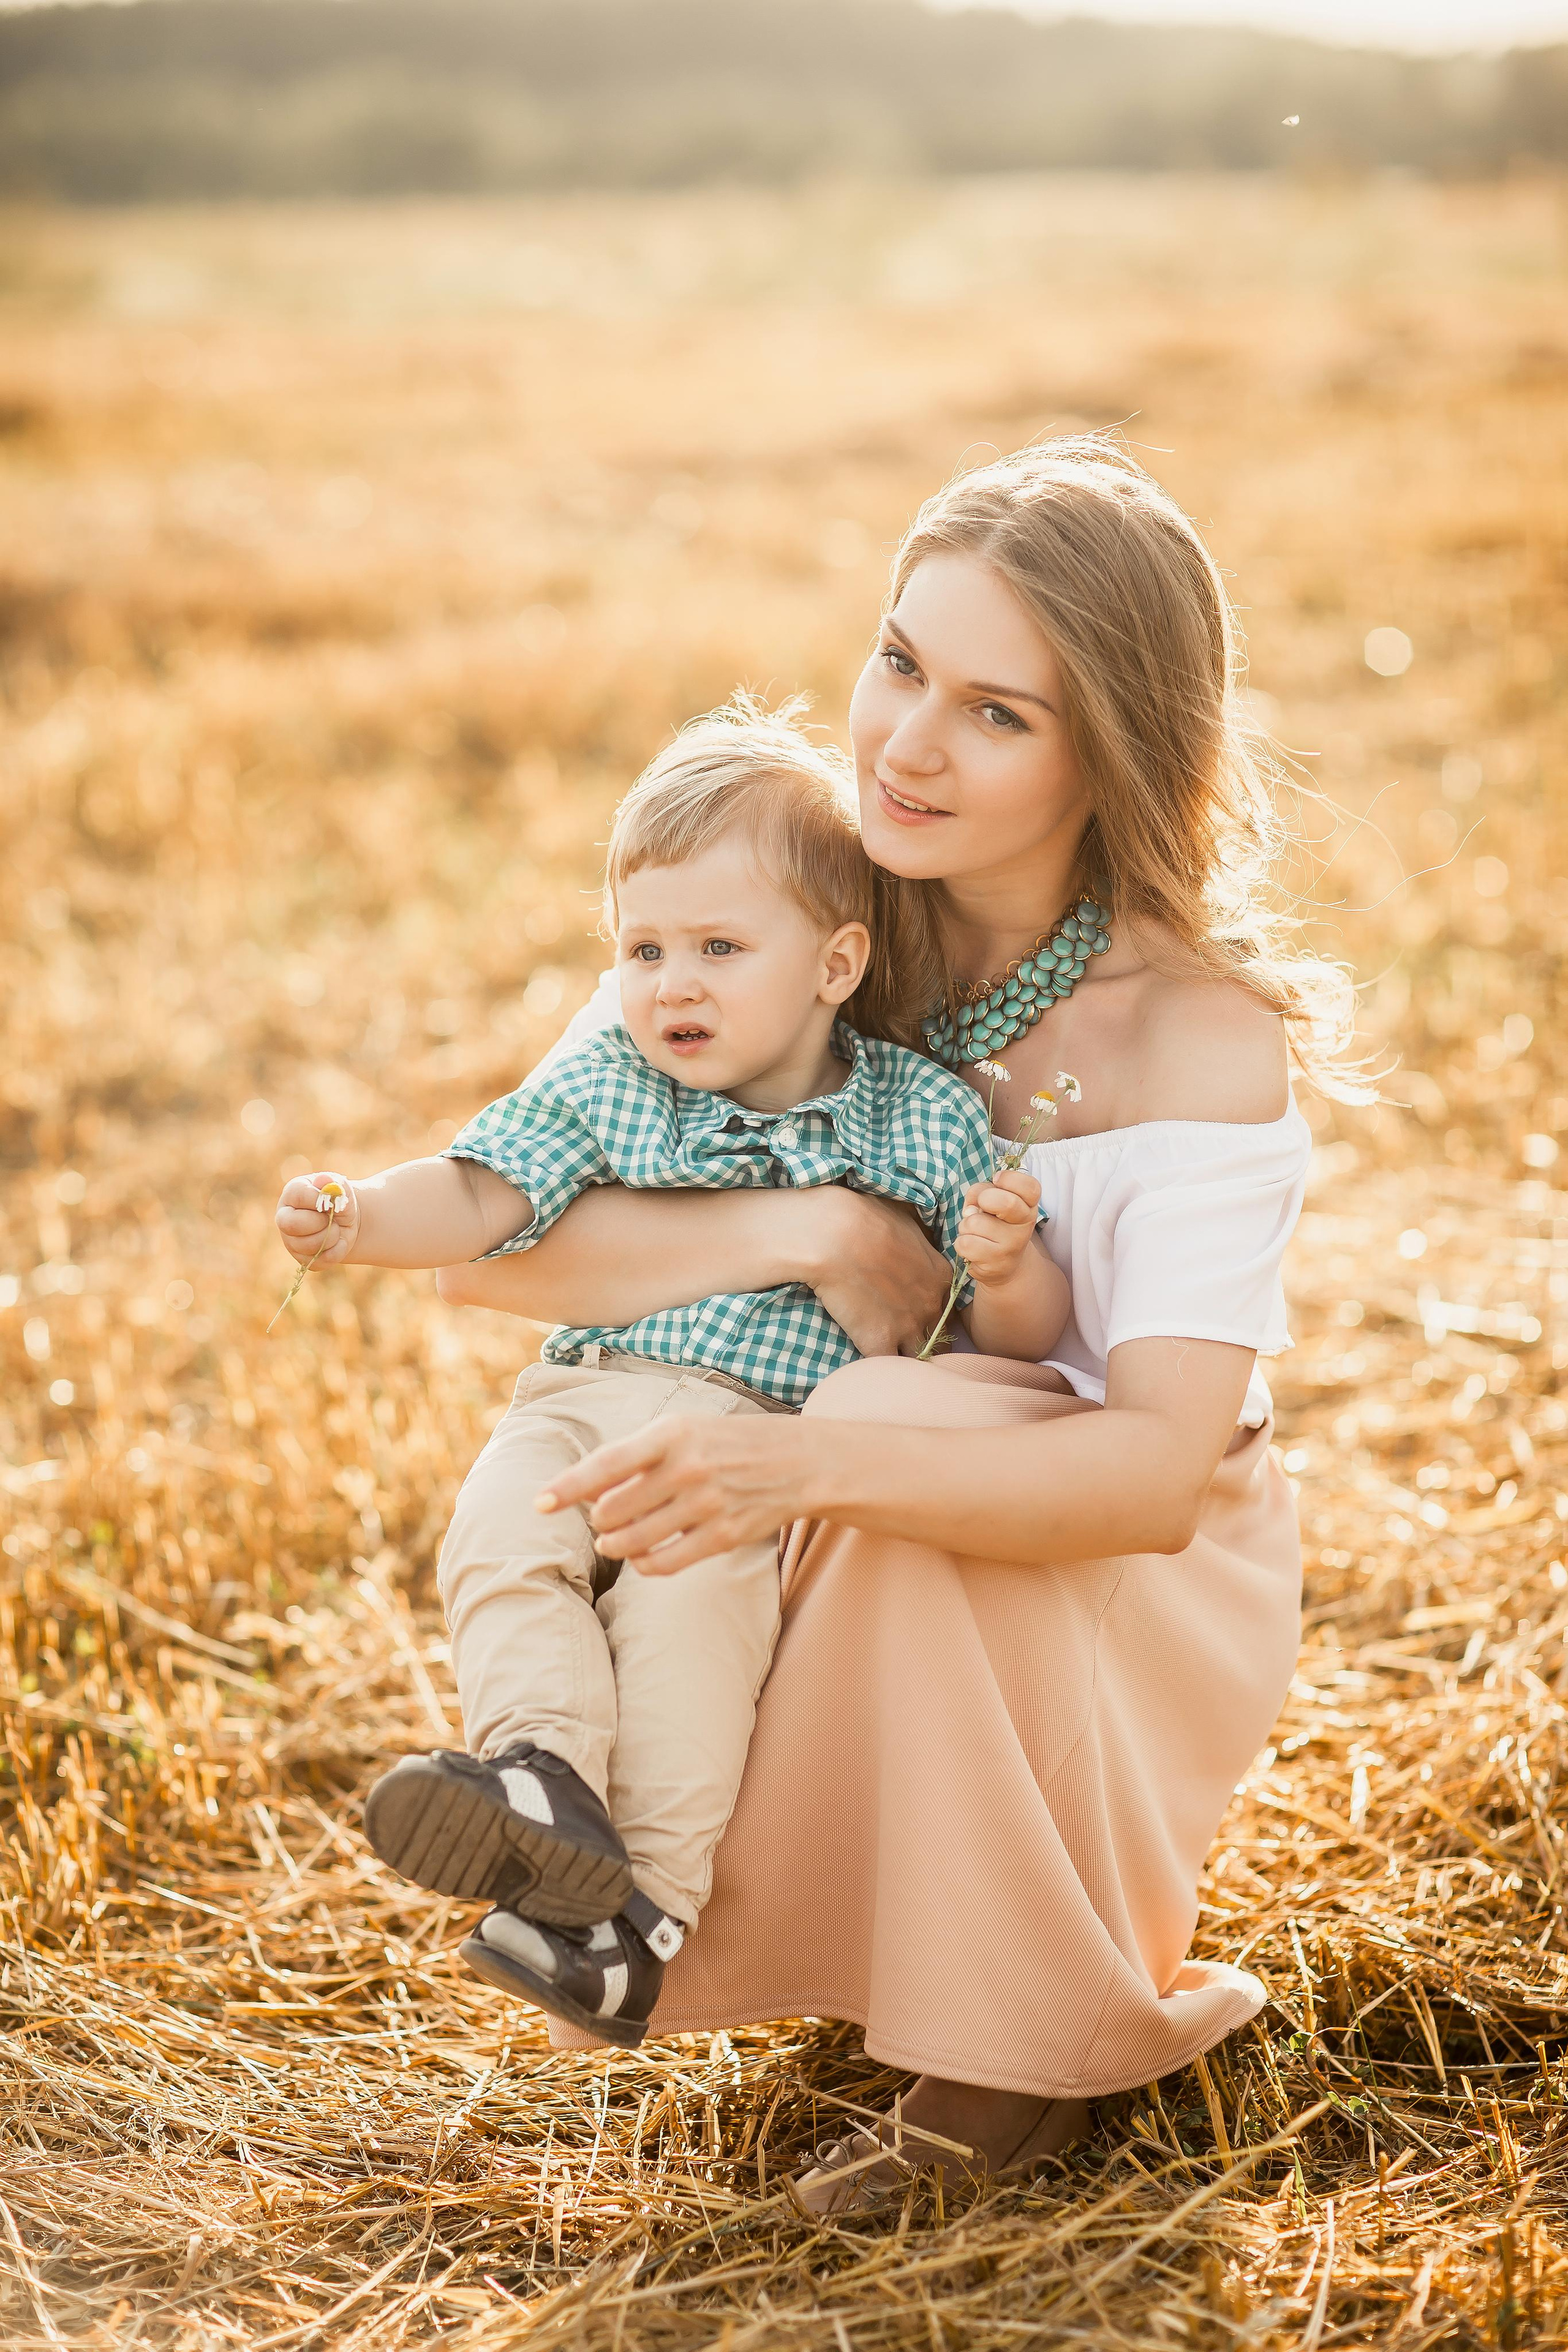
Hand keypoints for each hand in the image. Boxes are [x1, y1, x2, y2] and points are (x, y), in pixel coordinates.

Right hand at [275, 1170, 358, 1266]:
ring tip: (337, 1228)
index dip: (319, 1200)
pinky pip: (317, 1261)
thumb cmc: (339, 1201)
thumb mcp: (341, 1188)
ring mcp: (290, 1240)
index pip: (298, 1196)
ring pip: (306, 1246)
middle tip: (333, 1219)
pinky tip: (337, 1242)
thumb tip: (323, 1181)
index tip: (331, 1202)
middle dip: (321, 1223)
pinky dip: (335, 1252)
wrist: (346, 1221)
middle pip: (292, 1225)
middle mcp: (285, 1217)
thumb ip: (335, 1184)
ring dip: (331, 1237)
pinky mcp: (301, 1258)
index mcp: (292, 1194)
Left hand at [537, 1412, 807, 1574]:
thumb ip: (635, 1456)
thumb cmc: (725, 1442)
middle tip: (602, 1515)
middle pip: (613, 1511)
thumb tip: (588, 1492)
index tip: (539, 1503)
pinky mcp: (723, 1536)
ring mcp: (707, 1505)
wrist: (797, 1460)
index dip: (569, 1487)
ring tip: (613, 1539)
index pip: (607, 1464)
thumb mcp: (682, 1430)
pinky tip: (642, 1557)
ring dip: (614, 1545)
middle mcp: (687, 1468)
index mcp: (672, 1434)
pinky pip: (665, 1564)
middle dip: (598, 1519)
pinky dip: (644, 1565)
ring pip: (634, 1541)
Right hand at [800, 1188, 951, 1356]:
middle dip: (924, 1337)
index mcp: (940, 1275)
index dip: (931, 1310)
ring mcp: (907, 1327)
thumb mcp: (905, 1219)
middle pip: (939, 1335)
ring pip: (921, 1356)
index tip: (913, 1310)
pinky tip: (869, 1361)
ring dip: (907, 1357)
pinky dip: (881, 1367)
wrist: (834, 1235)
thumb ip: (918, 1239)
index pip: (947, 1305)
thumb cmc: (866, 1218)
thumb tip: (917, 1238)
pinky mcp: (879, 1342)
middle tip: (901, 1334)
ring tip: (889, 1353)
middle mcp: (931, 1305)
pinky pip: (889, 1366)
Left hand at [955, 1169, 1041, 1289]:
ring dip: (966, 1226)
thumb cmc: (994, 1226)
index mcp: (1028, 1205)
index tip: (996, 1180)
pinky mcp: (996, 1261)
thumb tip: (972, 1209)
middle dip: (983, 1199)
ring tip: (976, 1233)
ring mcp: (1012, 1244)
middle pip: (1005, 1202)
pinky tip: (973, 1248)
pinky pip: (965, 1243)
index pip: (1030, 1187)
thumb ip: (982, 1192)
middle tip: (982, 1208)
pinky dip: (961, 1244)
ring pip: (975, 1223)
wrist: (1004, 1265)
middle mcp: (1025, 1224)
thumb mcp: (992, 1202)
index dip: (1009, 1178)